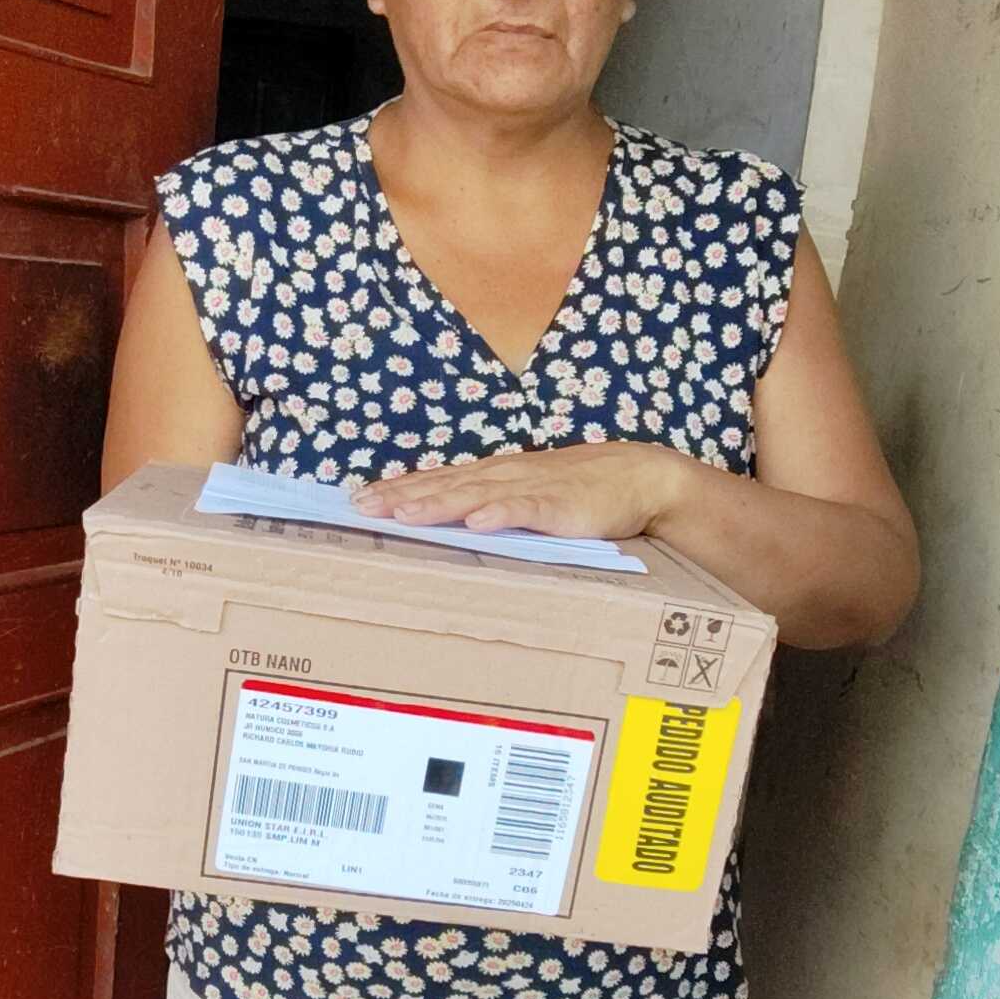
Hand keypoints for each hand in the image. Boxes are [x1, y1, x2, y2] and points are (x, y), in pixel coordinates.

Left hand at [354, 441, 694, 541]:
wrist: (639, 477)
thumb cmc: (582, 490)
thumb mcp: (529, 494)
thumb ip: (494, 504)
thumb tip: (454, 521)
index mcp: (496, 476)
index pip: (439, 480)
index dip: (399, 488)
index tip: (360, 498)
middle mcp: (505, 477)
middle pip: (446, 485)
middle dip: (402, 495)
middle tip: (363, 507)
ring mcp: (532, 489)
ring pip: (476, 495)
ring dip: (439, 503)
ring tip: (404, 513)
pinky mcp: (561, 506)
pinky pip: (526, 510)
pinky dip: (501, 514)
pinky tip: (477, 522)